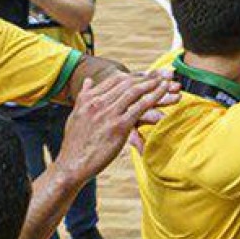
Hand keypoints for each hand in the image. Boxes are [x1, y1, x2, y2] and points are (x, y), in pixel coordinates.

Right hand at [53, 72, 174, 181]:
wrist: (71, 164)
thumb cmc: (75, 144)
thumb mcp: (76, 115)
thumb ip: (83, 96)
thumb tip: (88, 81)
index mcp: (88, 99)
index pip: (114, 79)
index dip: (134, 75)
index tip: (148, 73)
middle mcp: (98, 102)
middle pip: (127, 82)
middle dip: (147, 76)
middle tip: (163, 73)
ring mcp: (108, 113)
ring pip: (135, 91)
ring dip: (154, 84)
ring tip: (167, 80)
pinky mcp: (119, 126)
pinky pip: (140, 107)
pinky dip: (154, 97)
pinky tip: (164, 93)